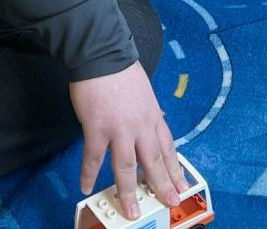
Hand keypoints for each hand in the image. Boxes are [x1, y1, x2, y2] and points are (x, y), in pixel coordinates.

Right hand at [71, 62, 186, 219]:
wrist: (103, 54)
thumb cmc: (122, 71)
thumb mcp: (145, 93)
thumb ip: (147, 113)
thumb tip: (149, 126)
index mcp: (153, 116)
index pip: (168, 148)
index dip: (174, 169)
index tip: (181, 185)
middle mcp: (141, 126)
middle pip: (153, 162)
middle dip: (161, 186)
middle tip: (168, 203)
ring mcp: (120, 129)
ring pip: (127, 167)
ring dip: (129, 192)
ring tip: (131, 211)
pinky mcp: (97, 128)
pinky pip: (94, 158)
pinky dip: (89, 174)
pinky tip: (86, 187)